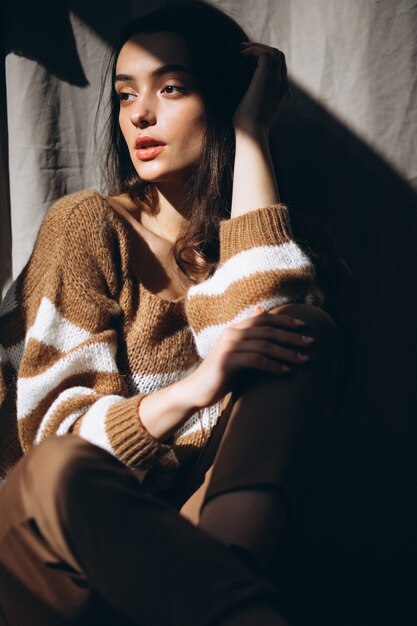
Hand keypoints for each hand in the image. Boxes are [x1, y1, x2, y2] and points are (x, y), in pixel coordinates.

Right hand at [187, 307, 313, 408]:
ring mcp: (229, 346)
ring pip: (265, 345)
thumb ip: (249, 334)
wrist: (197, 390)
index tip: (303, 327)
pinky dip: (273, 365)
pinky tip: (286, 371)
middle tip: (310, 343)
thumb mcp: (236, 351)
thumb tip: (260, 311)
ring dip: (287, 353)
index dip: (284, 321)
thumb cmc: (221, 372)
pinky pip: (256, 360)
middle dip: (291, 336)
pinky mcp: (227, 361)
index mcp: (235, 328)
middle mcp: (232, 333)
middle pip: (268, 330)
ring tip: (303, 360)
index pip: (264, 318)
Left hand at [233, 42, 289, 136]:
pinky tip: (239, 56)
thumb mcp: (251, 109)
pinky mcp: (268, 79)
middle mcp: (283, 85)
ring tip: (239, 51)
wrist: (251, 134)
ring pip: (273, 52)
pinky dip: (252, 51)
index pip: (278, 67)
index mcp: (282, 93)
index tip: (247, 59)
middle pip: (278, 56)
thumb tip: (238, 87)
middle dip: (261, 50)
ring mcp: (277, 81)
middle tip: (242, 51)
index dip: (264, 59)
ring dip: (256, 48)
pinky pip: (264, 54)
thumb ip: (252, 97)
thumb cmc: (246, 127)